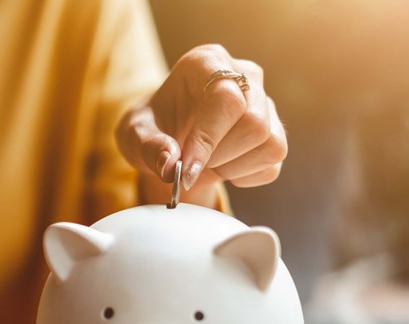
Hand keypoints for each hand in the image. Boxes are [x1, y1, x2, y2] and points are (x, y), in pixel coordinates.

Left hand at [116, 45, 286, 202]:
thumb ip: (147, 146)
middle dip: (219, 155)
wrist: (168, 140)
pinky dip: (244, 177)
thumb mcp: (133, 135)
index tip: (186, 168)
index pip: (225, 97)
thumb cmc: (152, 128)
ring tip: (206, 162)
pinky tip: (222, 167)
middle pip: (254, 123)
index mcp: (206, 61)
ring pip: (271, 143)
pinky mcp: (274, 131)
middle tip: (190, 162)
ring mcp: (265, 102)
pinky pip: (273, 164)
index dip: (208, 138)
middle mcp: (244, 75)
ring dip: (232, 167)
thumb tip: (170, 164)